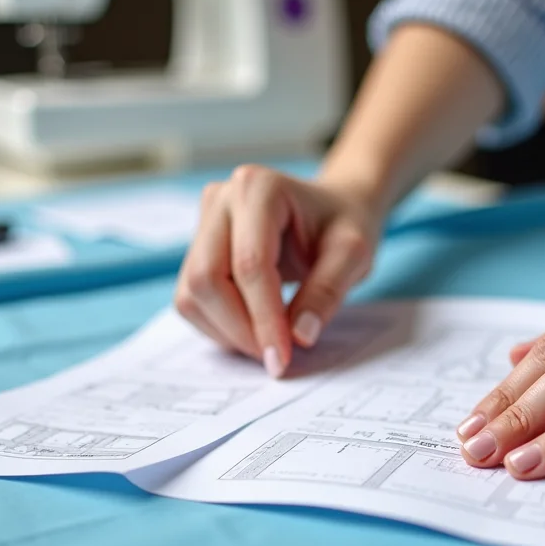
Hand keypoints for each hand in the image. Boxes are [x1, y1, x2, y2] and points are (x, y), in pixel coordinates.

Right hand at [174, 165, 380, 376]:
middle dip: (240, 328)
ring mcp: (202, 224)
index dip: (264, 318)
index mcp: (259, 188)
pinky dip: (218, 326)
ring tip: (270, 342)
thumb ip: (328, 291)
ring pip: (192, 294)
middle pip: (207, 279)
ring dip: (227, 331)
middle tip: (277, 357)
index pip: (250, 264)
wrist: (331, 210)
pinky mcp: (196, 250)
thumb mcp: (353, 254)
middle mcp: (220, 200)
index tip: (283, 357)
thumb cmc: (343, 225)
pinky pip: (191, 299)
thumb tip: (299, 336)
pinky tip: (253, 329)